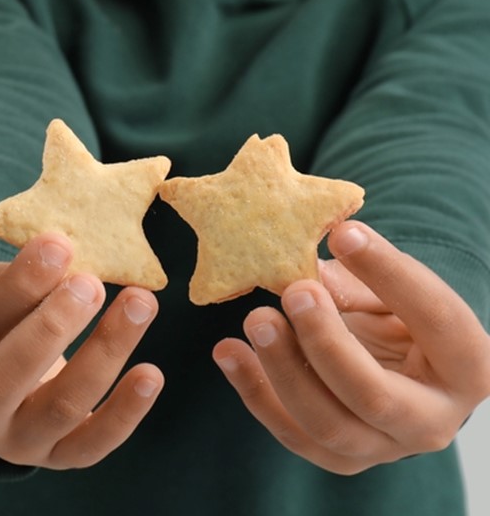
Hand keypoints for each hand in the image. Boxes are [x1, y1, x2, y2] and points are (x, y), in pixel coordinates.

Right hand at [0, 234, 163, 468]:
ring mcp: (13, 445)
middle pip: (6, 378)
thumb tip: (62, 259)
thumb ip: (9, 279)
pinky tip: (150, 373)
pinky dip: (127, 411)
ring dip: (104, 353)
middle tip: (90, 283)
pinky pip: (94, 444)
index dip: (16, 287)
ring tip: (139, 304)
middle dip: (53, 326)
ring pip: (60, 407)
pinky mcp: (57, 459)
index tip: (56, 246)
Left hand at [214, 220, 489, 474]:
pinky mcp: (341, 459)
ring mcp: (385, 447)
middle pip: (374, 394)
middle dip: (327, 342)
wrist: (396, 370)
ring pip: (328, 424)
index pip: (437, 320)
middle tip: (294, 291)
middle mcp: (434, 420)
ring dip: (284, 370)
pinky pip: (292, 434)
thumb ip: (360, 281)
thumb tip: (309, 272)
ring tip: (256, 318)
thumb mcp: (392, 295)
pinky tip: (227, 351)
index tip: (345, 234)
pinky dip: (254, 392)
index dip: (390, 274)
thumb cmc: (399, 320)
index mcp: (467, 366)